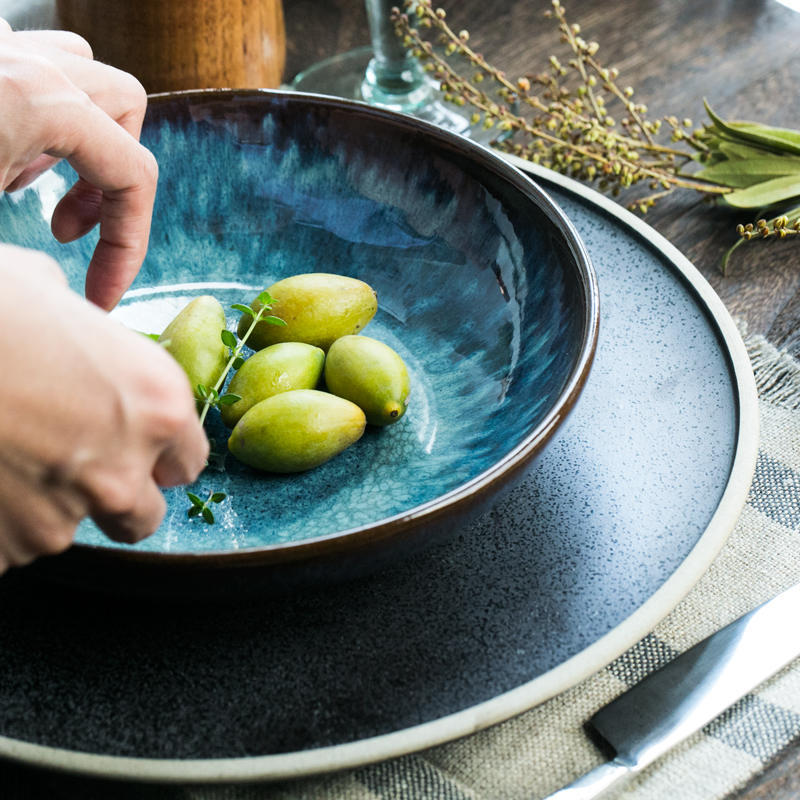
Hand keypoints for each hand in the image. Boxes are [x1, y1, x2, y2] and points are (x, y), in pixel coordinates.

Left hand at [0, 18, 156, 309]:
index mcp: (40, 101)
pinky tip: (3, 144)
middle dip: (112, 179)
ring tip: (35, 182)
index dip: (130, 247)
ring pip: (82, 71)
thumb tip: (52, 289)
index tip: (104, 296)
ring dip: (82, 134)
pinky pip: (32, 60)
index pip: (134, 177)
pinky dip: (39, 106)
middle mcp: (29, 60)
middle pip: (125, 108)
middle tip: (70, 230)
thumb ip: (23, 263)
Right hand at [0, 245, 208, 573]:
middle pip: (142, 515)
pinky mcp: (1, 551)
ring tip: (2, 455)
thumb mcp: (44, 291)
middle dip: (114, 495)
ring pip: (65, 531)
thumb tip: (77, 331)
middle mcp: (123, 472)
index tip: (135, 446)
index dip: (161, 454)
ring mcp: (58, 520)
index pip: (188, 460)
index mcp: (156, 405)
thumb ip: (87, 333)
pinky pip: (6, 545)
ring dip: (42, 506)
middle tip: (69, 463)